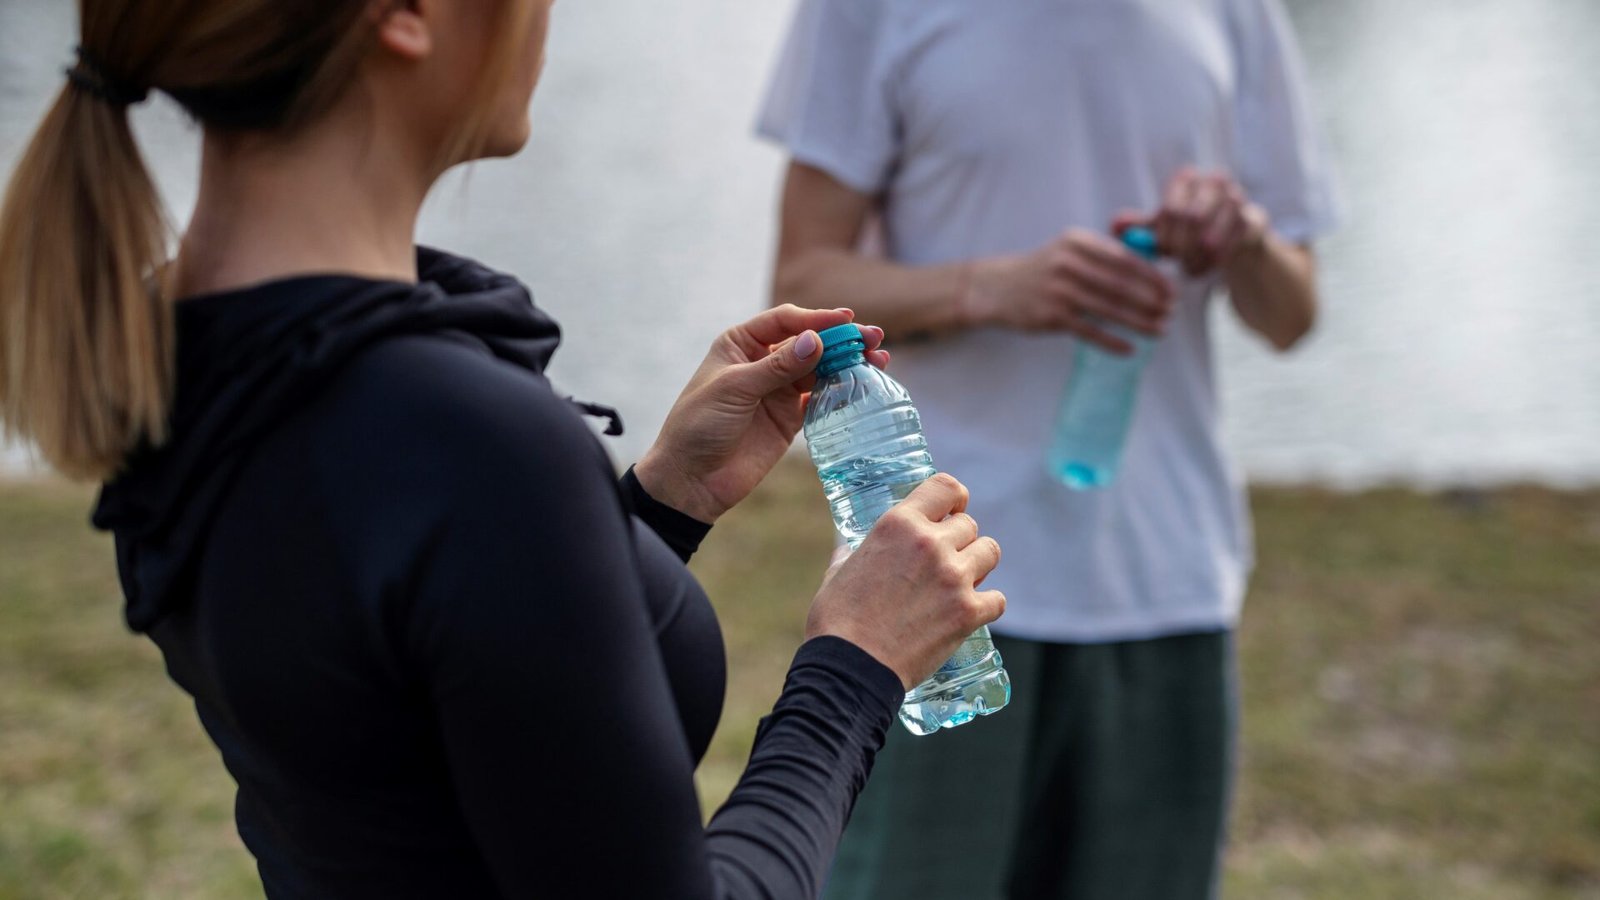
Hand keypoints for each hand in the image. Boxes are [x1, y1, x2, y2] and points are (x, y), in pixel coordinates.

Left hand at [635, 305, 888, 523]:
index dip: (816, 319)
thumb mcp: (734, 390)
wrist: (691, 479)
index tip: (845, 320)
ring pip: (820, 370)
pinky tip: (861, 385)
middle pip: (809, 343)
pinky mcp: (789, 419)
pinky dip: (841, 392)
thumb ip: (776, 367)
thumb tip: (815, 341)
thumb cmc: (698, 425)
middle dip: (840, 339)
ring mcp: (778, 391)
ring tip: (876, 360)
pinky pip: (820, 399)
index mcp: (740, 344)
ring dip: (847, 364)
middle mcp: (762, 362)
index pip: (784, 321)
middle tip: (872, 338)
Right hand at [805, 474, 1004, 689]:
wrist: (851, 668)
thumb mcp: (839, 571)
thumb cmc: (837, 622)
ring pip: (989, 552)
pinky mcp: (968, 613)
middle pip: (969, 525)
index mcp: (898, 525)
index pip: (945, 487)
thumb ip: (853, 552)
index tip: (952, 511)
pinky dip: (986, 606)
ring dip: (977, 566)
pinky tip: (968, 613)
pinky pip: (997, 599)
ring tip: (959, 584)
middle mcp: (930, 544)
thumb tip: (850, 549)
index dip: (954, 499)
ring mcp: (953, 578)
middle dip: (959, 541)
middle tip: (944, 563)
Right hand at [964, 229, 1173, 354]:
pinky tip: (1130, 349)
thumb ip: (1105, 257)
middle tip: (1171, 313)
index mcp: (1078, 242)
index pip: (1125, 259)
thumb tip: (1152, 273)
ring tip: (1159, 330)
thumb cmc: (1045, 271)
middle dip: (1151, 301)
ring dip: (1139, 323)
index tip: (1171, 291)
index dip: (1153, 277)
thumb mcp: (1069, 251)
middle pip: (1121, 285)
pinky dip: (1113, 342)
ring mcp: (1059, 291)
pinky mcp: (1051, 316)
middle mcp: (1068, 263)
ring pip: (1110, 310)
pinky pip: (1090, 331)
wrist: (997, 288)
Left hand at [1131, 167, 1270, 276]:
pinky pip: (1232, 246)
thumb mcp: (1162, 229)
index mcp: (1186, 179)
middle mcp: (1213, 181)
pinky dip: (1216, 262)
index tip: (1162, 253)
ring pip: (1211, 236)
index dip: (1164, 237)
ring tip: (1190, 270)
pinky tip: (1208, 268)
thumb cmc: (1189, 231)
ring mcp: (1237, 198)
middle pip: (1192, 220)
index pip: (1171, 209)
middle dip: (1181, 249)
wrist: (1232, 239)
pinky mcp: (1254, 219)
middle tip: (1176, 264)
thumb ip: (1139, 227)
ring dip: (1197, 259)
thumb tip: (1114, 226)